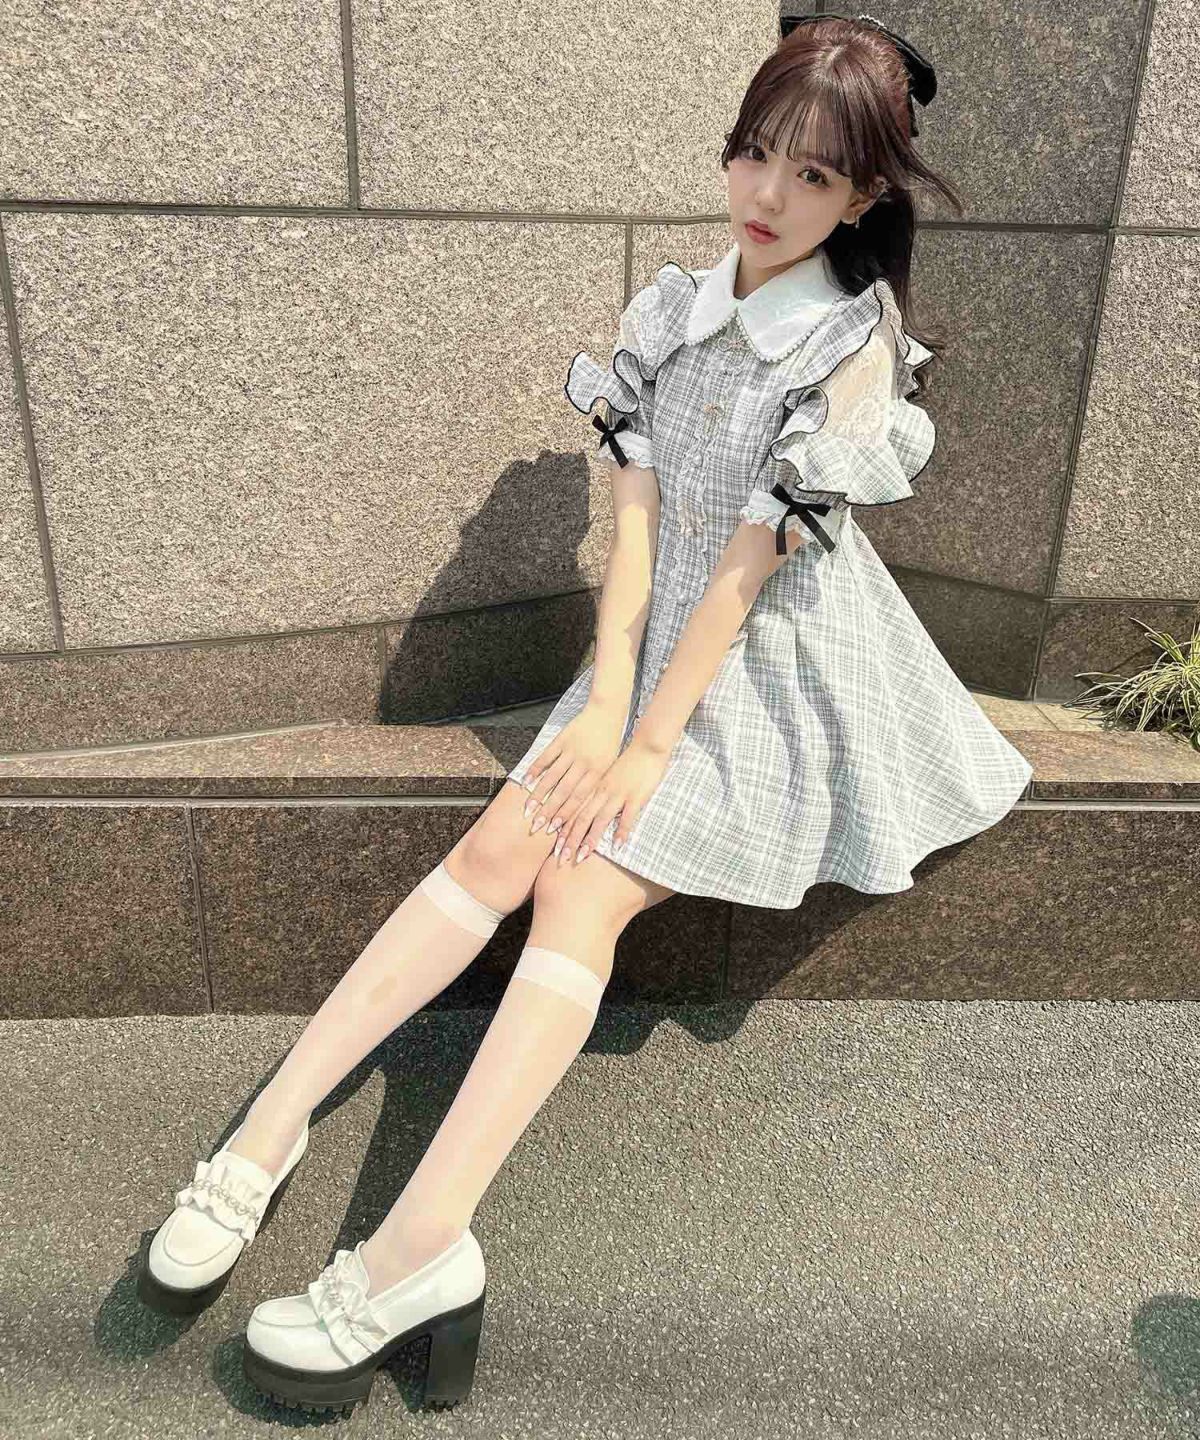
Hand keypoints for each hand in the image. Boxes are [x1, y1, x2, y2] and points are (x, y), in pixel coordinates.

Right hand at [520, 701, 626, 839]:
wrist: (607, 712)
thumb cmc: (609, 743)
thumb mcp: (608, 766)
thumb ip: (595, 785)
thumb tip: (582, 811)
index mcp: (598, 772)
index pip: (579, 799)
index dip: (565, 816)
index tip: (553, 830)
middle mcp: (584, 763)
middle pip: (563, 792)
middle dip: (549, 811)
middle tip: (536, 826)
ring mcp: (572, 751)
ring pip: (552, 777)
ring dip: (538, 795)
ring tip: (527, 809)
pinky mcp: (562, 739)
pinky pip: (546, 757)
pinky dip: (535, 770)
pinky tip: (526, 782)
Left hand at [552, 737, 670, 867]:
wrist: (646, 747)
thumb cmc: (625, 762)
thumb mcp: (604, 775)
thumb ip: (594, 791)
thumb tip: (582, 808)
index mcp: (593, 786)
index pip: (573, 810)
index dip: (562, 828)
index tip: (552, 846)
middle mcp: (602, 792)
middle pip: (581, 818)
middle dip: (570, 839)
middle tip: (560, 858)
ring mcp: (619, 795)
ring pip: (599, 819)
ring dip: (590, 840)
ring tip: (581, 856)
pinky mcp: (636, 797)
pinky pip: (627, 817)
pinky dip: (621, 832)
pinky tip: (616, 847)